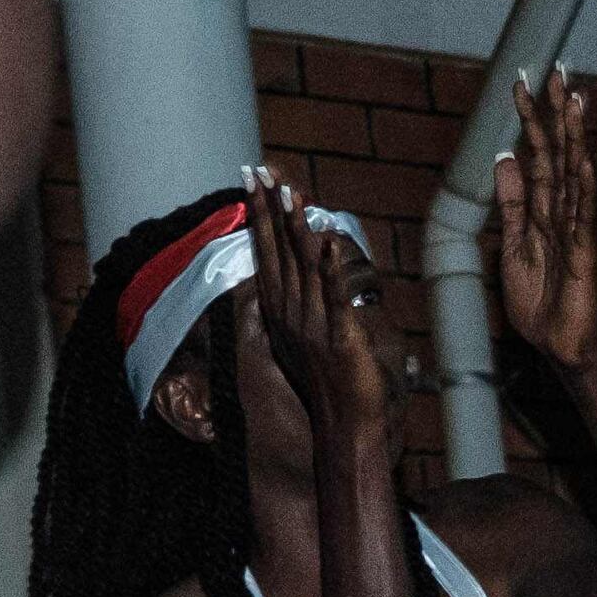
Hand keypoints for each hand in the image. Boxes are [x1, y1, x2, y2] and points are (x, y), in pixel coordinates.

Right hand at [243, 171, 392, 451]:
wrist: (344, 425)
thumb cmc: (328, 381)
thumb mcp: (306, 333)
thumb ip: (303, 297)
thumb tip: (307, 261)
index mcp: (282, 307)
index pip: (266, 251)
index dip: (259, 213)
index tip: (252, 179)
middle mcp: (291, 311)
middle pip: (278, 251)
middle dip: (268, 209)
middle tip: (261, 170)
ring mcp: (313, 324)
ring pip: (303, 267)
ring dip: (296, 229)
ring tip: (292, 193)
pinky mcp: (341, 337)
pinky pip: (334, 297)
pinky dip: (332, 270)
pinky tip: (329, 242)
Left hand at [489, 68, 596, 369]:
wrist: (556, 345)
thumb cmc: (538, 299)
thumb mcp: (512, 245)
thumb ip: (511, 204)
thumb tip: (503, 159)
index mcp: (542, 209)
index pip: (536, 155)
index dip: (530, 120)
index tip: (522, 84)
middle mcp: (562, 211)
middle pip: (559, 154)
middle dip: (557, 113)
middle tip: (555, 72)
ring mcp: (576, 229)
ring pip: (573, 174)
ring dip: (574, 137)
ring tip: (574, 100)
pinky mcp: (584, 253)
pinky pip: (583, 215)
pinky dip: (583, 186)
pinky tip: (582, 159)